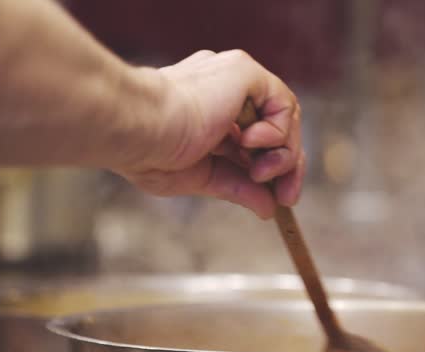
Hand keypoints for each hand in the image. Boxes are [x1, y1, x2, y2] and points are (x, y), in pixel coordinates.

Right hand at [115, 50, 303, 218]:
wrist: (136, 128)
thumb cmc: (149, 152)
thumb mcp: (201, 177)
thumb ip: (236, 187)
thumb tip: (268, 208)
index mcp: (209, 111)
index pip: (257, 139)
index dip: (274, 170)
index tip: (279, 201)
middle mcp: (224, 90)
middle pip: (277, 128)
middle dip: (288, 167)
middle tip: (287, 198)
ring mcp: (234, 78)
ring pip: (285, 117)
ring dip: (283, 155)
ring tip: (259, 172)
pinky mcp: (243, 70)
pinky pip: (282, 102)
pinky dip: (277, 132)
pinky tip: (248, 143)